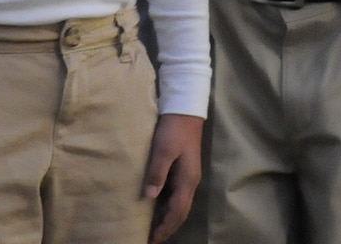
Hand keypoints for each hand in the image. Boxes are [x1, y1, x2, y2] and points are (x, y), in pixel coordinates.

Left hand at [143, 113, 204, 243]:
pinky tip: (158, 208)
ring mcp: (189, 176)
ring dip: (169, 218)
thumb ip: (157, 173)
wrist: (186, 110)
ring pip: (180, 205)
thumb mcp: (163, 149)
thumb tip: (150, 197)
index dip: (165, 227)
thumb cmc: (173, 129)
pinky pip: (177, 196)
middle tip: (152, 239)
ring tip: (154, 229)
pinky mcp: (184, 170)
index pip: (177, 212)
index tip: (152, 239)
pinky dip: (169, 207)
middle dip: (168, 227)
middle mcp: (191, 182)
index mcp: (187, 180)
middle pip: (181, 212)